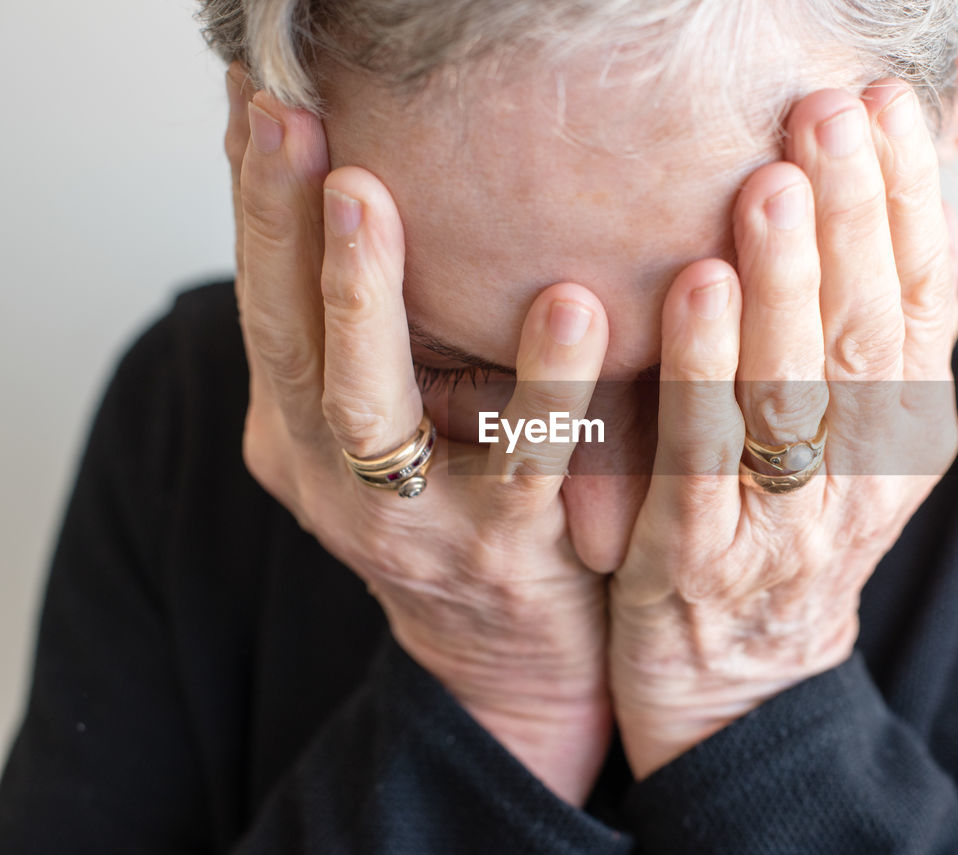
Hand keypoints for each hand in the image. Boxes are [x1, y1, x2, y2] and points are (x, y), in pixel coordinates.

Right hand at [223, 65, 613, 804]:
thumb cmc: (462, 499)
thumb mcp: (400, 414)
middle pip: (290, 344)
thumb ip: (383, 328)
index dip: (258, 204)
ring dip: (363, 299)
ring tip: (372, 201)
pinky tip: (571, 303)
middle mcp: (330, 475)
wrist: (516, 652)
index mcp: (299, 429)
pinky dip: (546, 382)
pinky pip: (523, 460)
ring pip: (367, 408)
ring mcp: (406, 522)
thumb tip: (372, 180)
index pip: (266, 301)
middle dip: (285, 232)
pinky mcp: (501, 550)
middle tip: (294, 129)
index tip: (264, 105)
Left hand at [606, 81, 957, 777]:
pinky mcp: (699, 558)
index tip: (887, 110)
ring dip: (786, 286)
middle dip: (851, 219)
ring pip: (794, 392)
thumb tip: (910, 204)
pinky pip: (704, 457)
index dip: (908, 203)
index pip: (922, 302)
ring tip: (770, 186)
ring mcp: (783, 523)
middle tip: (829, 117)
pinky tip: (697, 291)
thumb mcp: (855, 441)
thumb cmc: (785, 529)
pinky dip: (704, 374)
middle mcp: (859, 475)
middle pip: (865, 335)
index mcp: (906, 431)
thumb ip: (874, 341)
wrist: (739, 678)